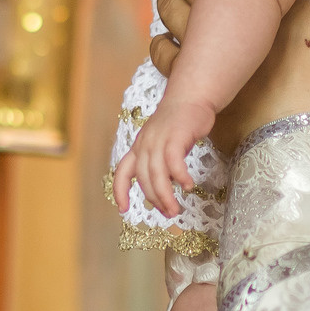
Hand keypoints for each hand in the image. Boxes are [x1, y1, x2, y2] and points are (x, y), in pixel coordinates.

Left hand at [118, 92, 214, 219]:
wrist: (190, 97)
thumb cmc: (177, 124)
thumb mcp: (160, 142)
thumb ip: (158, 162)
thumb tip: (163, 187)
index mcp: (138, 147)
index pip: (122, 172)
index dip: (120, 191)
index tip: (123, 209)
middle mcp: (145, 145)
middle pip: (144, 179)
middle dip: (154, 200)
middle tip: (168, 213)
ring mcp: (159, 140)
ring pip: (157, 174)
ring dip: (166, 195)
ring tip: (175, 209)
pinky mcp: (175, 137)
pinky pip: (174, 162)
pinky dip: (180, 177)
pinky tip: (188, 186)